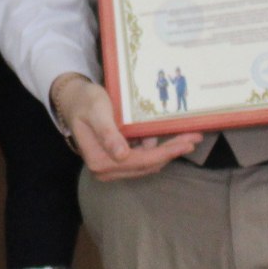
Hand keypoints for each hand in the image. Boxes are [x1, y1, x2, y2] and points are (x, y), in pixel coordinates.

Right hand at [51, 73, 199, 180]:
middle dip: (172, 152)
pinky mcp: (116, 159)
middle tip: (195, 138)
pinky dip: (157, 149)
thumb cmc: (85, 102)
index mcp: (100, 161)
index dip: (165, 153)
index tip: (186, 142)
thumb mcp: (97, 112)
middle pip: (147, 164)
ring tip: (188, 137)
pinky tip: (169, 137)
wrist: (73, 99)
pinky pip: (142, 158)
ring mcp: (112, 166)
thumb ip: (108, 133)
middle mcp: (106, 169)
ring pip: (147, 163)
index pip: (140, 161)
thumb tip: (121, 155)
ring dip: (167, 151)